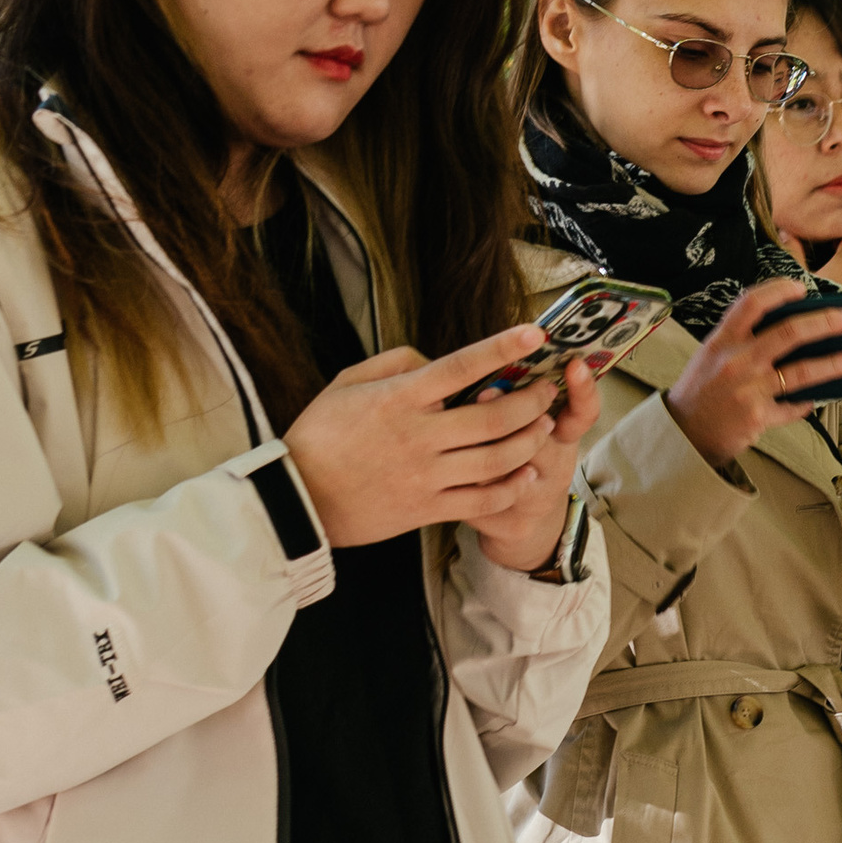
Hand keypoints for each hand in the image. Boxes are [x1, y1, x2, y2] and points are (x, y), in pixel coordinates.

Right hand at [284, 330, 603, 559]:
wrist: (295, 499)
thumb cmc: (319, 434)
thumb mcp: (348, 383)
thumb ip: (395, 363)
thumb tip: (434, 360)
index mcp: (399, 398)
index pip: (461, 366)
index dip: (501, 348)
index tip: (534, 333)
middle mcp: (418, 435)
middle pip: (493, 417)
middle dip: (530, 400)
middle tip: (546, 389)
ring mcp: (425, 475)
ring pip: (495, 458)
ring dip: (528, 441)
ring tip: (544, 426)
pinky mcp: (426, 508)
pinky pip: (481, 498)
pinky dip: (511, 486)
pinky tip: (526, 473)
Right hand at [665, 275, 841, 469]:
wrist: (682, 434)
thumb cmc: (701, 391)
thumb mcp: (712, 355)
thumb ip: (742, 340)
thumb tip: (791, 328)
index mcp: (722, 341)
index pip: (752, 304)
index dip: (779, 291)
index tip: (801, 288)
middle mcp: (736, 362)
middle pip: (789, 333)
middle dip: (825, 324)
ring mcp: (748, 390)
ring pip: (801, 372)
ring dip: (832, 364)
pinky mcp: (758, 417)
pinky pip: (793, 406)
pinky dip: (807, 403)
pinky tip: (815, 399)